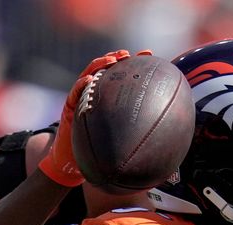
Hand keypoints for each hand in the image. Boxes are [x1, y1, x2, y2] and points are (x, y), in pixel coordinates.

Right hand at [38, 50, 136, 186]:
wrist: (71, 161)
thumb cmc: (96, 151)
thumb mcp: (119, 141)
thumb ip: (135, 136)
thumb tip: (162, 145)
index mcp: (108, 97)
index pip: (122, 75)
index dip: (135, 63)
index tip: (149, 55)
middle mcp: (95, 92)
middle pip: (106, 68)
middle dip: (117, 57)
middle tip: (128, 54)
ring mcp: (81, 97)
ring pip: (90, 73)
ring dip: (100, 64)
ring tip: (112, 60)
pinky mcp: (69, 106)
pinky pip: (75, 92)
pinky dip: (81, 84)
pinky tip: (90, 79)